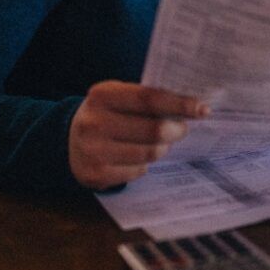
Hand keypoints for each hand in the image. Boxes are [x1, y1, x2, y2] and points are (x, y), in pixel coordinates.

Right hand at [69, 81, 207, 189]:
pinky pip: (138, 171)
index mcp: (102, 95)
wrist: (67, 141)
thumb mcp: (117, 97)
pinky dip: (145, 164)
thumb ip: (147, 99)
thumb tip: (190, 107)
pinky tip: (137, 156)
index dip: (179, 104)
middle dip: (176, 130)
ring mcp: (93, 150)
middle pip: (153, 130)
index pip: (149, 98)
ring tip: (159, 143)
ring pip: (149, 153)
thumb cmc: (105, 115)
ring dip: (162, 148)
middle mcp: (94, 122)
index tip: (202, 109)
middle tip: (181, 129)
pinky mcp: (95, 174)